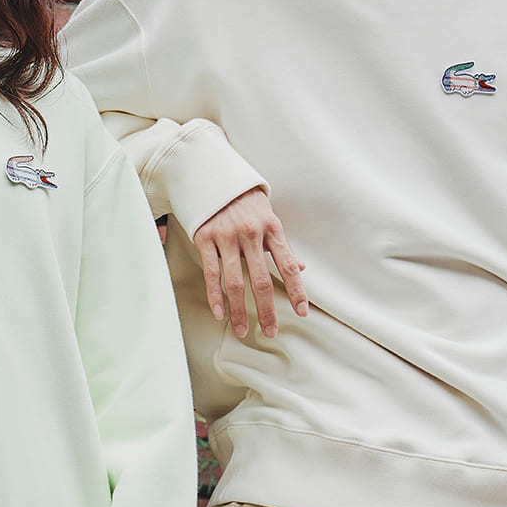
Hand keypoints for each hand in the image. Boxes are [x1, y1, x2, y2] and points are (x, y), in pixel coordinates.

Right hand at [193, 188, 307, 338]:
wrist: (214, 175)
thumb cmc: (246, 202)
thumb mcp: (269, 218)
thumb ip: (282, 246)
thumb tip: (301, 268)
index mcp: (271, 228)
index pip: (288, 265)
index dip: (296, 290)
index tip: (301, 312)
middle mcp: (250, 233)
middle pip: (261, 280)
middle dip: (266, 310)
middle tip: (271, 331)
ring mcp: (226, 236)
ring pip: (235, 281)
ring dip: (239, 310)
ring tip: (244, 330)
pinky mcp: (205, 237)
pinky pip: (211, 272)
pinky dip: (215, 295)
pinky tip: (220, 313)